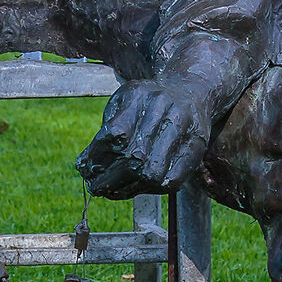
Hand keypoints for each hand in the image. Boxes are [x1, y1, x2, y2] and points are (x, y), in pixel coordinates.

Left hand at [77, 80, 208, 199]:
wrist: (190, 90)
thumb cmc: (148, 101)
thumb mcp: (123, 101)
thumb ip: (106, 129)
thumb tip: (86, 166)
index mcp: (141, 95)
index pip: (115, 134)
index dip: (97, 157)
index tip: (85, 168)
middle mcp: (165, 110)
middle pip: (135, 157)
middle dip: (110, 179)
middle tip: (96, 186)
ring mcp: (184, 129)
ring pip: (153, 173)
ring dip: (129, 188)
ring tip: (113, 191)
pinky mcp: (196, 147)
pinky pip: (173, 180)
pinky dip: (152, 190)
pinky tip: (137, 188)